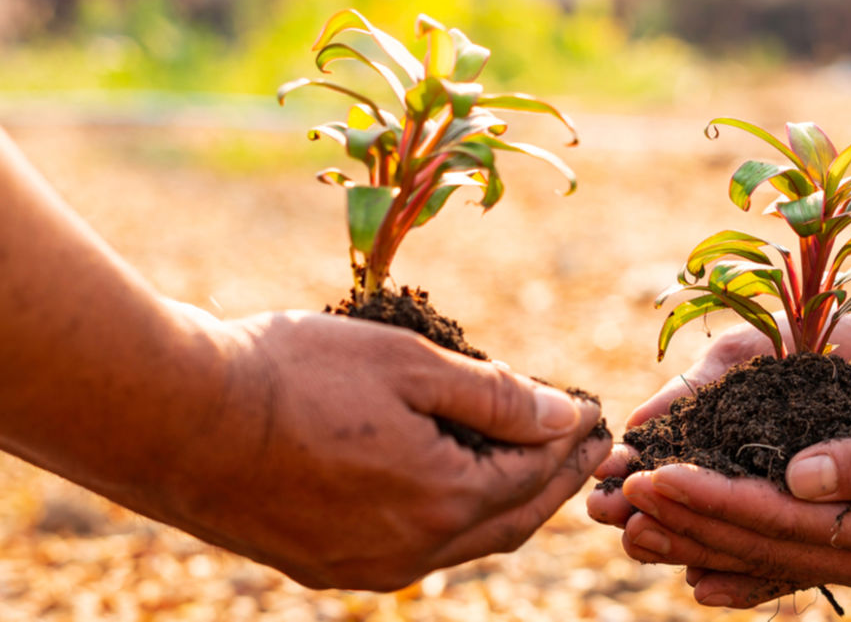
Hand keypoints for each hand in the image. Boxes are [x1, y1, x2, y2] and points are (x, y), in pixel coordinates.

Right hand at [143, 311, 609, 590]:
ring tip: (530, 467)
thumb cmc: (293, 375)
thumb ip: (497, 397)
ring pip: (463, 542)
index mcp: (441, 500)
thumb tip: (563, 417)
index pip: (533, 476)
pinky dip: (451, 518)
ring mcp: (366, 567)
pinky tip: (452, 488)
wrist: (176, 417)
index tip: (594, 416)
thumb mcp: (409, 364)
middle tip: (584, 450)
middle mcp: (411, 551)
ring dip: (505, 504)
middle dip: (554, 483)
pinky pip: (414, 550)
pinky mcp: (326, 566)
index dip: (569, 443)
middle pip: (510, 521)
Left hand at [610, 317, 850, 606]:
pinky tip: (690, 568)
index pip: (784, 520)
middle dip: (690, 522)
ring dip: (698, 544)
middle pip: (765, 546)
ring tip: (634, 528)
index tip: (656, 476)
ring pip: (767, 559)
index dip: (715, 499)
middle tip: (621, 501)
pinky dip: (736, 565)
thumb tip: (799, 479)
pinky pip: (788, 562)